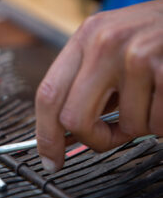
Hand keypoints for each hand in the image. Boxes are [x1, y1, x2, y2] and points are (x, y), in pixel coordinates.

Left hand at [36, 0, 162, 172]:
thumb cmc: (153, 38)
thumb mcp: (111, 49)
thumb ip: (87, 87)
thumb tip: (66, 134)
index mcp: (84, 39)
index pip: (48, 94)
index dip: (45, 134)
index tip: (50, 159)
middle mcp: (104, 44)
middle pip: (73, 118)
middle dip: (92, 139)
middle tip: (108, 139)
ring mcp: (135, 55)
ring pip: (126, 126)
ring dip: (140, 124)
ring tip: (151, 97)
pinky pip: (156, 124)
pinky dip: (162, 121)